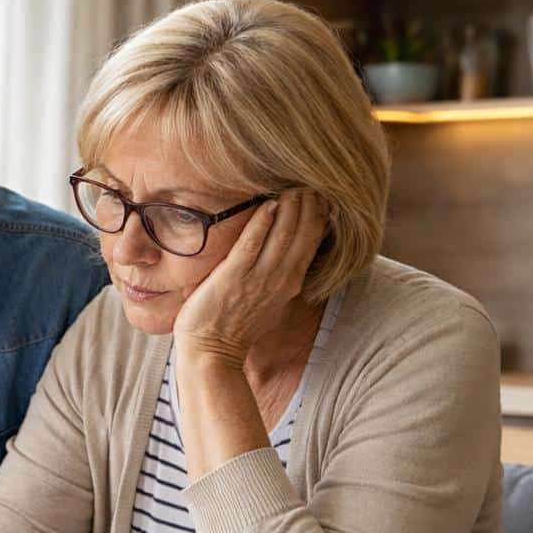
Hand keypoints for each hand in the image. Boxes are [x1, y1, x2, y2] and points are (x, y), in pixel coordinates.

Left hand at [172, 190, 328, 365]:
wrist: (212, 352)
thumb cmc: (234, 325)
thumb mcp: (267, 300)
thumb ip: (276, 276)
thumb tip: (281, 255)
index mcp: (289, 283)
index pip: (312, 240)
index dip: (318, 214)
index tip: (319, 192)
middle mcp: (280, 279)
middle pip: (303, 233)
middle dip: (309, 204)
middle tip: (309, 180)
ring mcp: (257, 279)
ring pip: (283, 235)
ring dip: (290, 207)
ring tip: (293, 185)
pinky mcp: (233, 278)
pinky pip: (252, 245)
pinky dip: (262, 223)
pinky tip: (268, 204)